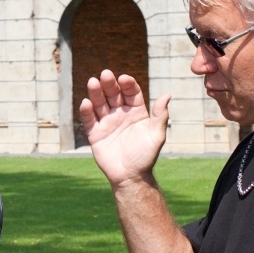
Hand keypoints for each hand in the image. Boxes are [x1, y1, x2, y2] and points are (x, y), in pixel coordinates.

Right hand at [79, 69, 171, 185]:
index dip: (128, 84)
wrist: (131, 177)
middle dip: (110, 84)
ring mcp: (107, 123)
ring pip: (99, 104)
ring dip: (96, 93)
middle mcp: (121, 114)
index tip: (124, 78)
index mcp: (136, 112)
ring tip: (93, 82)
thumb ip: (160, 116)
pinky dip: (86, 111)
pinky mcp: (95, 134)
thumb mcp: (156, 136)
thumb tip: (167, 95)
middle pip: (114, 94)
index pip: (131, 93)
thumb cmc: (146, 157)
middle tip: (105, 74)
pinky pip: (89, 120)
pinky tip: (86, 103)